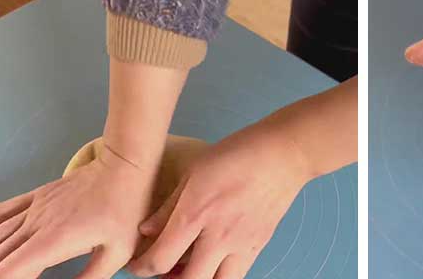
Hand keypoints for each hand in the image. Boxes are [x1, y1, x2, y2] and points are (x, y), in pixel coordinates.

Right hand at [0, 147, 154, 277]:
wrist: (124, 167)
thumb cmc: (126, 210)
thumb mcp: (118, 252)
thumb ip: (92, 277)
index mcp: (53, 242)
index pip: (9, 270)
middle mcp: (35, 225)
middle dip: (0, 270)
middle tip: (14, 274)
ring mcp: (33, 209)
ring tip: (3, 264)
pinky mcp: (36, 197)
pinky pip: (3, 210)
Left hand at [127, 126, 311, 278]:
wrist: (284, 154)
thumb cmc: (238, 154)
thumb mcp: (194, 172)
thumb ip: (169, 206)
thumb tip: (147, 230)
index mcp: (196, 214)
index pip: (160, 260)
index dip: (142, 269)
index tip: (138, 265)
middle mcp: (219, 236)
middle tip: (162, 270)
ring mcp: (243, 243)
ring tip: (190, 269)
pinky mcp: (260, 244)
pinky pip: (237, 272)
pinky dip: (221, 272)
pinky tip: (214, 257)